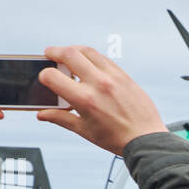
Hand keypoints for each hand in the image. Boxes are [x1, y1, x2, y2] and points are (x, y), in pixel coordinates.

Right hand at [36, 45, 167, 154]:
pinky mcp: (124, 75)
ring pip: (88, 51)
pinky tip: (88, 62)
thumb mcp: (84, 130)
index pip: (53, 76)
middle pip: (69, 54)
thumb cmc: (117, 138)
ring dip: (74, 49)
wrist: (145, 138)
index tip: (45, 78)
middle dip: (54, 52)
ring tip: (68, 54)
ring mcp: (113, 77)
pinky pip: (104, 58)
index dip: (44, 76)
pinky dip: (92, 56)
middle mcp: (98, 84)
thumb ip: (61, 118)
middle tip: (50, 54)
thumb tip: (43, 114)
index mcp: (84, 100)